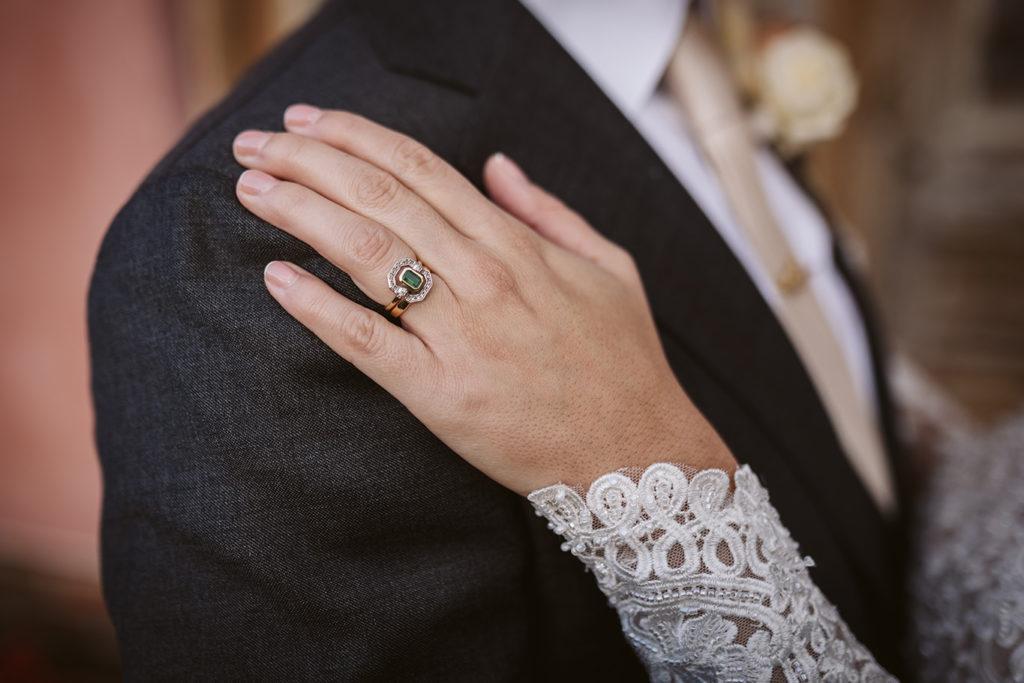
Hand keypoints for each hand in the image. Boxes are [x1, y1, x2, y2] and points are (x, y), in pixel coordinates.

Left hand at [232, 106, 734, 494]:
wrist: (636, 453)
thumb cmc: (624, 362)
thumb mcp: (609, 266)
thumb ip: (549, 212)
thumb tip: (497, 165)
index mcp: (518, 245)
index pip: (421, 170)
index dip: (357, 138)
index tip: (311, 123)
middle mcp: (484, 278)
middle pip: (381, 198)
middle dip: (308, 161)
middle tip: (255, 145)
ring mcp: (460, 336)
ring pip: (366, 254)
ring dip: (301, 213)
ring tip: (251, 190)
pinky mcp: (440, 394)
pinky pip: (366, 342)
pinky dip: (316, 308)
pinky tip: (276, 278)